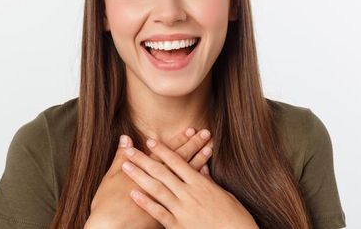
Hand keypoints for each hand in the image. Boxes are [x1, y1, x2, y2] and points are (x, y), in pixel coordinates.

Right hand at [85, 128, 213, 228]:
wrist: (110, 227)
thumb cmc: (107, 204)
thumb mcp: (111, 178)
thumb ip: (120, 157)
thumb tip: (125, 138)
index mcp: (144, 173)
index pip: (165, 153)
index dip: (179, 141)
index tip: (191, 130)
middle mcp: (158, 183)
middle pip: (179, 162)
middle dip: (193, 146)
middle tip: (205, 134)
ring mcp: (166, 198)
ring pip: (185, 177)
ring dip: (198, 162)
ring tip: (209, 149)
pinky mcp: (168, 213)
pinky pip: (187, 195)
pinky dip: (194, 185)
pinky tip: (205, 175)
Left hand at [121, 138, 257, 228]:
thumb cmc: (235, 218)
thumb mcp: (224, 196)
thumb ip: (209, 181)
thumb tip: (202, 167)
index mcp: (201, 184)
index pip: (178, 162)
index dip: (163, 150)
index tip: (150, 141)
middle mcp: (189, 194)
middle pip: (162, 172)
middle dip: (144, 159)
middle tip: (129, 150)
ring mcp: (183, 210)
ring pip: (157, 189)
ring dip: (139, 176)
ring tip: (126, 166)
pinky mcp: (178, 226)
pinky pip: (159, 212)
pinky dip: (145, 202)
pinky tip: (133, 194)